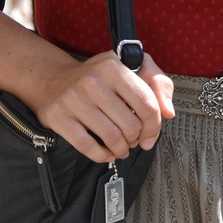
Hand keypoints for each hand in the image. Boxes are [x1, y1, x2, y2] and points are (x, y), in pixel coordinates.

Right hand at [26, 49, 176, 162]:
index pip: (147, 105)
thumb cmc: (99, 77)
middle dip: (136, 139)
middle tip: (132, 139)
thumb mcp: (131, 68)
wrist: (53, 80)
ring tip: (122, 147)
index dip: (154, 127)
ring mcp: (73, 99)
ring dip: (122, 149)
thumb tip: (169, 112)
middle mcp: (92, 81)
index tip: (150, 135)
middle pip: (131, 126)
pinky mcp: (59, 117)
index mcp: (113, 66)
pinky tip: (107, 152)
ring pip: (112, 139)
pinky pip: (89, 147)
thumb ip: (158, 84)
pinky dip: (103, 155)